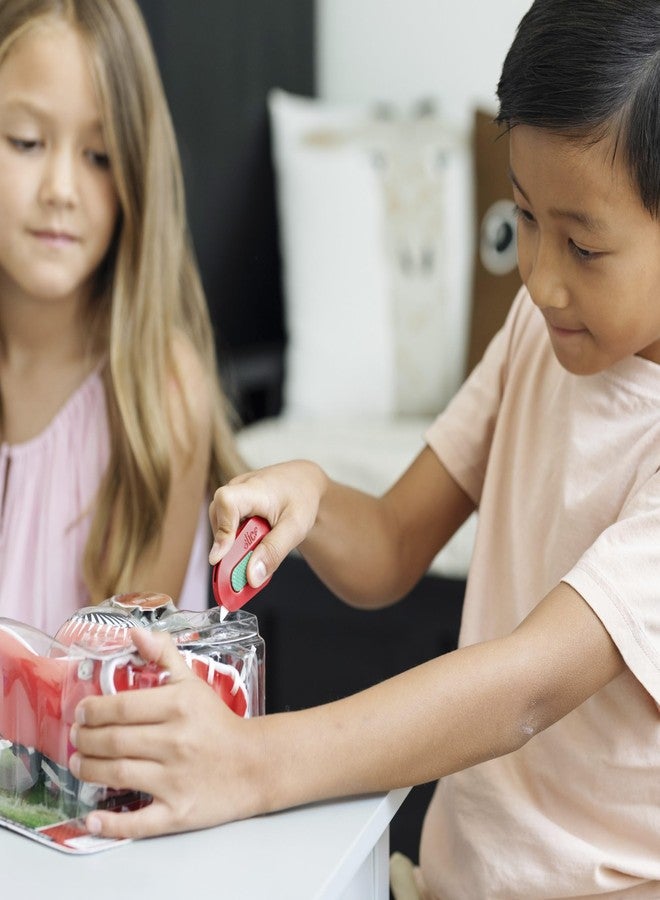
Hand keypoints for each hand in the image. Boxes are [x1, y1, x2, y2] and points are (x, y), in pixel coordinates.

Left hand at [69, 629, 267, 837]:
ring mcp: (176, 779)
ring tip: (78, 764)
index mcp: (178, 706)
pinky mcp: (179, 812)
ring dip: (89, 770)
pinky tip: (93, 818)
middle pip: (114, 741)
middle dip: (85, 739)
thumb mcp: (194, 683)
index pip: (121, 707)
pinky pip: (138, 821)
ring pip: (118, 774)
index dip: (93, 710)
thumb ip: (164, 656)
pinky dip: (112, 823)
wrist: (256, 763)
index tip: (80, 712)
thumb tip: (135, 633)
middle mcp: (175, 742)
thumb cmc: (218, 723)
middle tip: (75, 738)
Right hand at [208, 460, 326, 583]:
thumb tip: (252, 577)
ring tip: (255, 557)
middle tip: (242, 571)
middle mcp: (238, 488)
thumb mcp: (296, 528)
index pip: (227, 503)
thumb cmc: (301, 499)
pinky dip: (237, 543)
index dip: (221, 531)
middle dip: (228, 548)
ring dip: (234, 546)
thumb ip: (274, 551)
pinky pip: (227, 526)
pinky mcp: (233, 504)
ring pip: (220, 525)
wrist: (304, 482)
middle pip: (218, 519)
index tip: (220, 558)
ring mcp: (233, 495)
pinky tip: (253, 550)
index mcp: (255, 488)